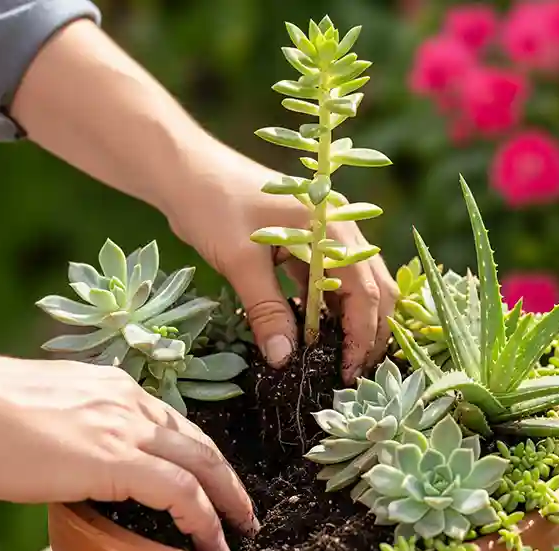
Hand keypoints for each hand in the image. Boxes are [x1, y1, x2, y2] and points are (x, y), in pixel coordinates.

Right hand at [0, 348, 254, 550]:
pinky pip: (179, 490)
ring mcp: (127, 428)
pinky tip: (210, 538)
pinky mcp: (117, 459)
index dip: (200, 453)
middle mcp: (130, 401)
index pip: (174, 423)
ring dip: (226, 499)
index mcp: (114, 387)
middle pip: (199, 441)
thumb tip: (84, 455)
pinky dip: (203, 516)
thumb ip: (80, 427)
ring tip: (238, 527)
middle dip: (227, 477)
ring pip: (201, 463)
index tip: (212, 477)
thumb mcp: (49, 410)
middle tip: (243, 506)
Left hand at [167, 162, 398, 383]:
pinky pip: (329, 278)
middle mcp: (338, 229)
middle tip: (352, 372)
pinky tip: (314, 332)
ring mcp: (325, 233)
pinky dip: (328, 307)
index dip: (362, 336)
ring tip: (336, 357)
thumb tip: (283, 359)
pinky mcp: (306, 240)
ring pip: (355, 284)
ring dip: (350, 320)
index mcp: (331, 230)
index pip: (366, 292)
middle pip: (374, 288)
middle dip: (369, 332)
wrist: (184, 170)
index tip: (349, 372)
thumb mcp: (240, 262)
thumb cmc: (213, 206)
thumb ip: (266, 310)